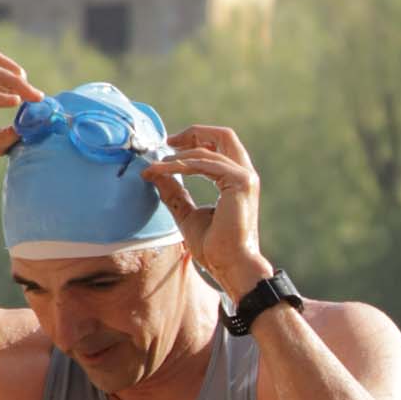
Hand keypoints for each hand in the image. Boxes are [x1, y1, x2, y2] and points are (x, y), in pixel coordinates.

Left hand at [143, 124, 269, 301]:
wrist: (230, 266)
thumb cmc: (214, 247)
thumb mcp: (187, 214)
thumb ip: (175, 193)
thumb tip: (156, 174)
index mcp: (236, 180)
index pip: (219, 147)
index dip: (194, 141)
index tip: (168, 147)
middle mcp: (244, 174)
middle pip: (222, 135)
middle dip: (193, 133)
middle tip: (166, 141)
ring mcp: (245, 177)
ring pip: (209, 149)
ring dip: (177, 155)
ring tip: (155, 165)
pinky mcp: (240, 182)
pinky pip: (204, 164)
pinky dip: (180, 165)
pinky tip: (163, 170)